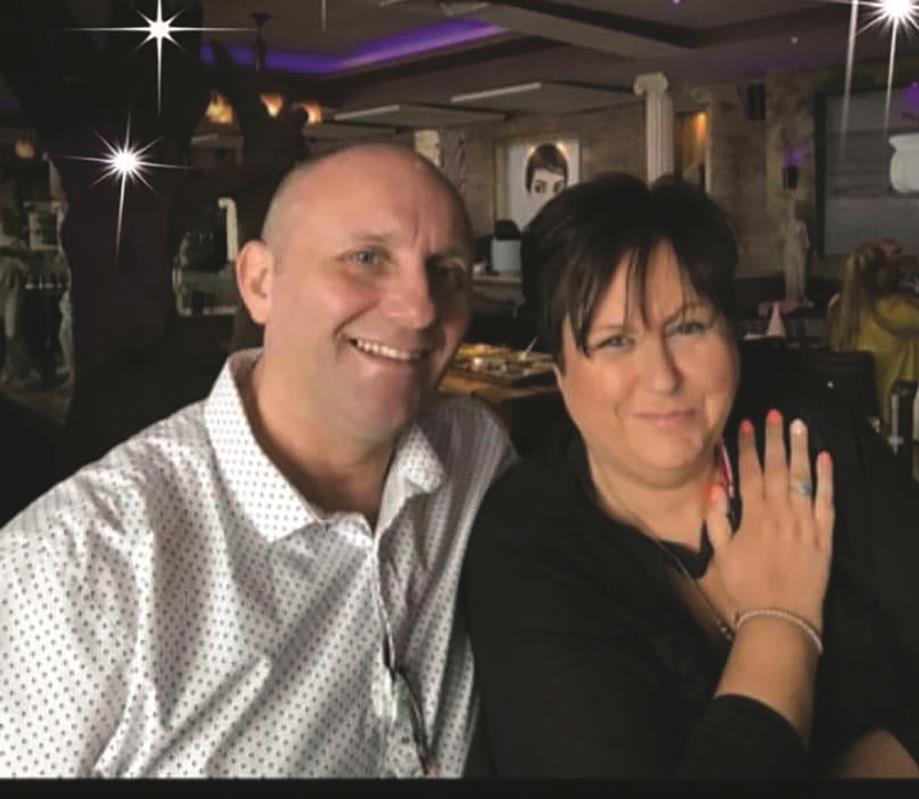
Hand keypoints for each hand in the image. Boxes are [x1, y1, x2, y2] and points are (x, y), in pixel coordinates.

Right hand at [706, 411, 833, 630]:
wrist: (781, 616)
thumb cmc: (746, 586)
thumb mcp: (721, 554)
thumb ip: (717, 520)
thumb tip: (715, 489)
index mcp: (753, 516)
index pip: (750, 472)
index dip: (747, 447)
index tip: (746, 425)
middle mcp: (780, 513)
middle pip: (778, 468)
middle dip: (774, 438)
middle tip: (774, 414)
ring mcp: (805, 522)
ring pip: (803, 478)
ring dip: (800, 449)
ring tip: (798, 425)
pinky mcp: (824, 535)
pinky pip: (827, 501)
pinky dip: (826, 478)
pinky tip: (825, 458)